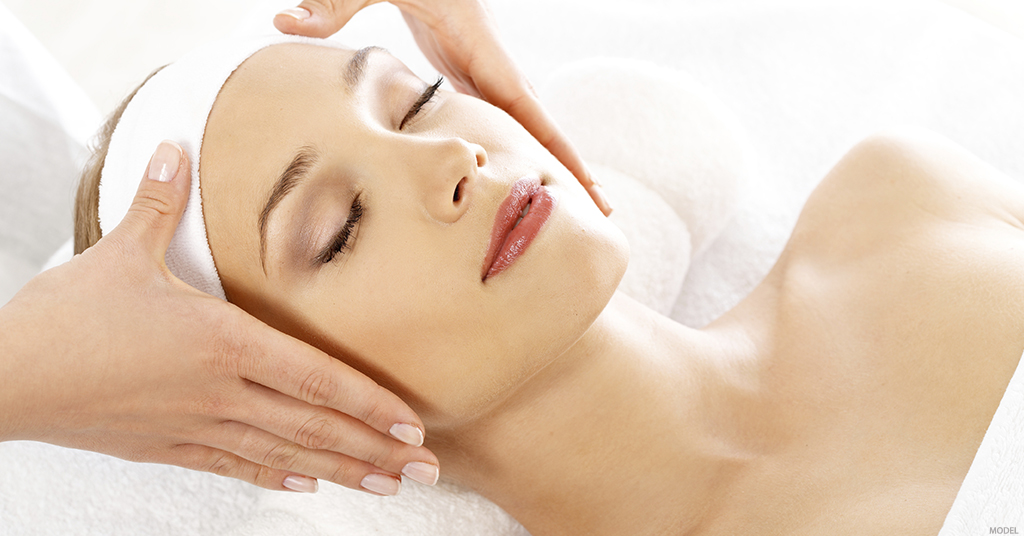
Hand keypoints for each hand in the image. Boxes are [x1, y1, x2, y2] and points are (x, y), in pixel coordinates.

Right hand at [0, 142, 436, 495]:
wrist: (4, 380)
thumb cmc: (64, 319)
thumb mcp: (120, 250)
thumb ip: (160, 202)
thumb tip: (174, 146)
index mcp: (223, 341)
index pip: (315, 376)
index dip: (368, 402)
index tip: (411, 422)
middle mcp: (220, 391)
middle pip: (313, 425)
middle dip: (373, 448)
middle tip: (423, 470)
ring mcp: (196, 425)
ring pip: (284, 453)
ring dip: (339, 470)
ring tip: (383, 486)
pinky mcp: (168, 446)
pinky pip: (233, 465)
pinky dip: (273, 475)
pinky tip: (302, 485)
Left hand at [274, 0, 612, 214]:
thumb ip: (334, 2)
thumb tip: (285, 20)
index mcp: (480, 46)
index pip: (528, 108)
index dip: (558, 150)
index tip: (586, 187)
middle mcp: (491, 60)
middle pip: (541, 124)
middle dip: (572, 167)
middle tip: (604, 213)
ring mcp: (481, 66)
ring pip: (524, 123)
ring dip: (550, 160)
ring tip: (576, 204)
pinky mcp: (465, 68)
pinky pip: (498, 116)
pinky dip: (519, 146)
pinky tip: (520, 173)